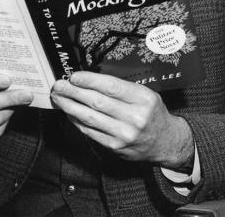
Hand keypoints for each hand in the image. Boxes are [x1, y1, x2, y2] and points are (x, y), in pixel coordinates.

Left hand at [51, 72, 193, 169]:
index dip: (90, 80)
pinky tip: (69, 113)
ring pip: (90, 118)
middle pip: (97, 102)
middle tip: (59, 85)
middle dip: (74, 92)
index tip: (74, 76)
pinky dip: (77, 121)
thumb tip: (90, 80)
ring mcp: (124, 134)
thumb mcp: (145, 94)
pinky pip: (90, 132)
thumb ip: (121, 88)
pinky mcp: (115, 147)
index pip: (111, 87)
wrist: (166, 142)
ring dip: (70, 106)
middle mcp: (135, 117)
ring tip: (59, 98)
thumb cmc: (152, 114)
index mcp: (143, 99)